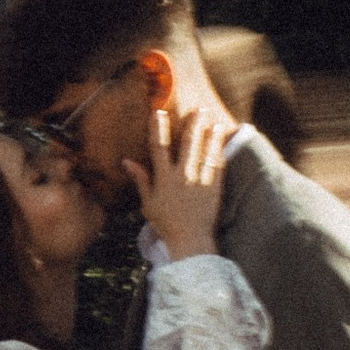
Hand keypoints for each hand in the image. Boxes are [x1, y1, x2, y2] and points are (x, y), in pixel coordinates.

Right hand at [135, 105, 229, 263]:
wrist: (190, 240)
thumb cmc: (166, 223)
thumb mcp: (148, 203)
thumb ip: (141, 180)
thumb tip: (127, 161)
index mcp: (164, 178)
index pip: (159, 147)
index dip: (158, 128)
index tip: (157, 112)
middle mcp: (183, 176)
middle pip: (187, 144)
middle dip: (192, 124)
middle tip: (198, 109)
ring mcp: (200, 181)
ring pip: (206, 152)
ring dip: (210, 135)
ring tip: (214, 121)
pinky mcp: (215, 188)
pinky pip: (218, 166)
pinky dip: (220, 152)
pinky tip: (222, 142)